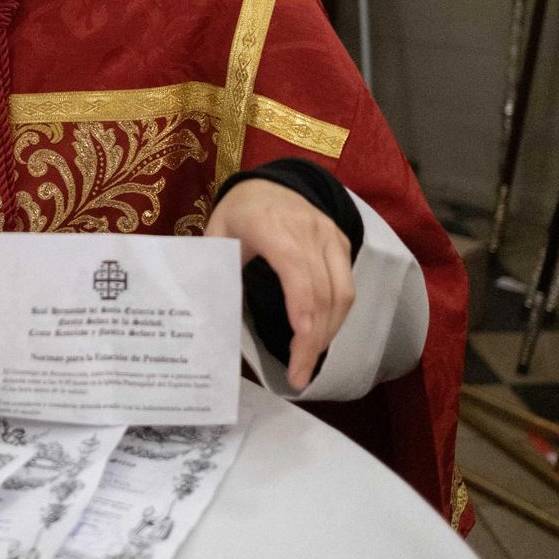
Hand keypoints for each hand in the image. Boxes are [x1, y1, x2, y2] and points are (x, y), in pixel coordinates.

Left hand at [205, 179, 354, 390]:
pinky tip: (320, 338)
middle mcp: (307, 228)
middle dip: (314, 339)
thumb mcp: (216, 235)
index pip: (294, 270)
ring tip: (308, 363)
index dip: (300, 310)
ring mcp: (329, 235)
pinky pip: (347, 285)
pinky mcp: (342, 243)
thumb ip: (215, 269)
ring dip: (329, 333)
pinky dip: (337, 316)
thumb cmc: (237, 214)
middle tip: (299, 376)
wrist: (270, 182)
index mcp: (269, 225)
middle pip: (322, 290)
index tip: (297, 348)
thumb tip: (211, 317)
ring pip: (343, 292)